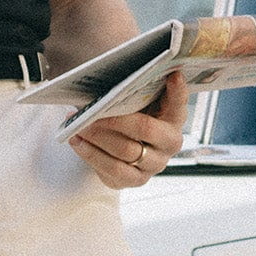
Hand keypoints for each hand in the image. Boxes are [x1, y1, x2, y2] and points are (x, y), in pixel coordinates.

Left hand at [72, 72, 186, 187]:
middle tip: (92, 111)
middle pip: (145, 129)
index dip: (177, 91)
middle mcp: (170, 144)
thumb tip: (110, 77)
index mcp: (174, 118)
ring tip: (79, 125)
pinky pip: (112, 169)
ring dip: (98, 137)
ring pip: (125, 150)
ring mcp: (155, 164)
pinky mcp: (136, 180)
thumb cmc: (128, 117)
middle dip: (115, 119)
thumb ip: (132, 91)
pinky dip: (91, 154)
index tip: (172, 74)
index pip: (179, 103)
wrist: (120, 148)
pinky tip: (77, 141)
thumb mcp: (135, 102)